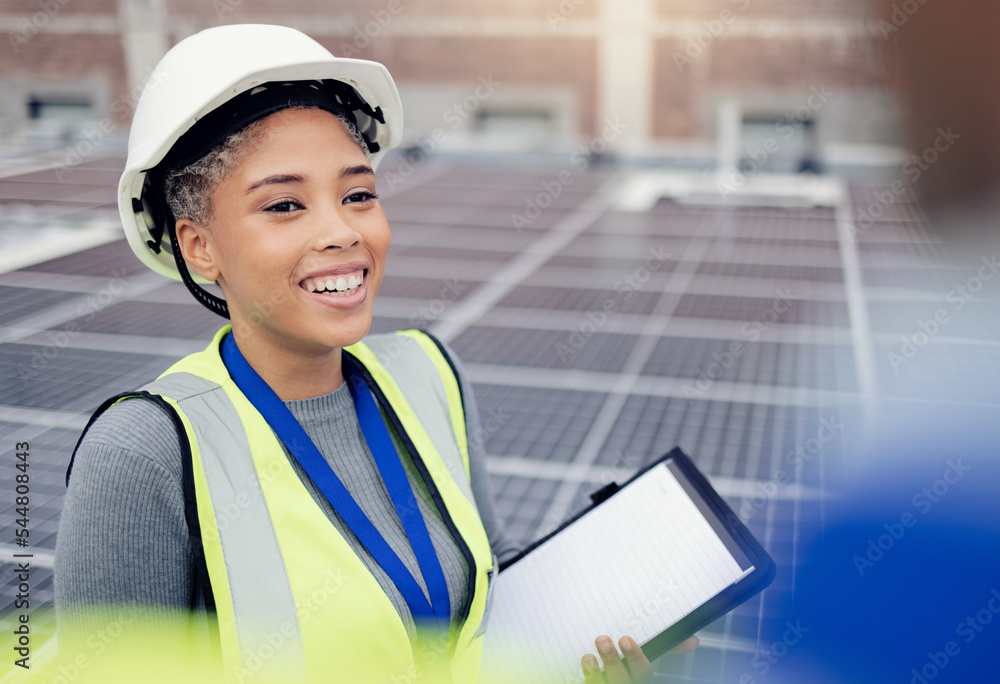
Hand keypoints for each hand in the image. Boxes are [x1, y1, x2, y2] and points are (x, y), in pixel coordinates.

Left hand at [580, 634, 698, 682]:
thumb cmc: (629, 668)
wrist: (609, 678)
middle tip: (603, 639)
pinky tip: (584, 662)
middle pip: (622, 680)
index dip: (635, 658)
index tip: (625, 639)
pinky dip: (585, 677)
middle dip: (613, 661)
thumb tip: (693, 640)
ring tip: (590, 653)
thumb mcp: (642, 658)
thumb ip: (667, 648)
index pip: (643, 672)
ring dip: (594, 671)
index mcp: (639, 679)